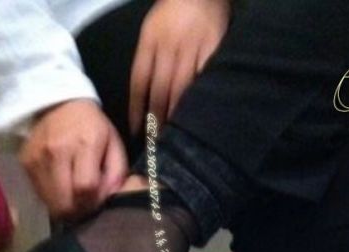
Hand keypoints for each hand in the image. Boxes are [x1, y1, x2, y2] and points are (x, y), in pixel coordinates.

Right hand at [19, 99, 128, 218]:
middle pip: (64, 202)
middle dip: (78, 211)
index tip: (97, 200)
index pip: (85, 189)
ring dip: (64, 206)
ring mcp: (37, 157)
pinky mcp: (24, 162)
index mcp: (84, 144)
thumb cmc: (92, 128)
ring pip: (50, 203)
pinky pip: (39, 194)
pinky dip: (51, 197)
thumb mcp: (114, 145)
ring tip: (73, 196)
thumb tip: (108, 201)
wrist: (58, 103)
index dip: (93, 202)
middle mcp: (57, 151)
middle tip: (84, 205)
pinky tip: (60, 186)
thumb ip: (116, 175)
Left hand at [129, 0, 230, 134]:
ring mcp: (191, 48)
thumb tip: (143, 98)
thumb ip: (147, 61)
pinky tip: (198, 114)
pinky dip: (200, 99)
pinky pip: (204, 80)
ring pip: (181, 88)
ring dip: (177, 114)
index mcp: (150, 41)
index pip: (139, 81)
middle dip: (157, 117)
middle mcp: (169, 46)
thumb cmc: (172, 14)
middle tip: (157, 140)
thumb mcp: (150, 31)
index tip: (136, 130)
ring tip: (175, 134)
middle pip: (160, 89)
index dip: (137, 108)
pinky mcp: (212, 50)